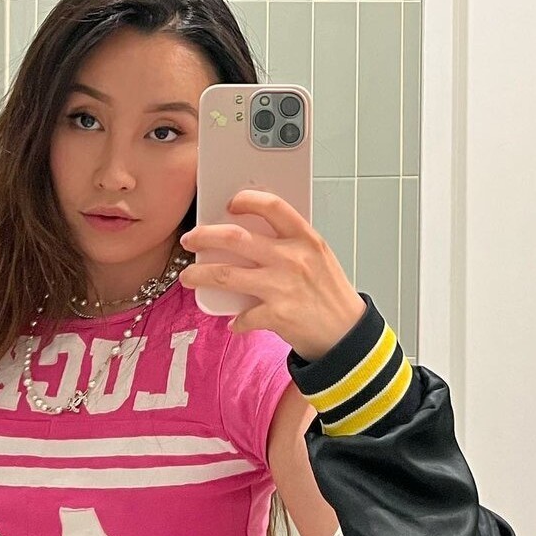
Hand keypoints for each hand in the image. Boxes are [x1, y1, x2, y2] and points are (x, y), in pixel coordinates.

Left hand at [177, 190, 366, 360]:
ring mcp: (282, 287)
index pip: (272, 206)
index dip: (246, 200)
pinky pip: (241, 316)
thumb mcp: (318, 258)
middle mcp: (292, 259)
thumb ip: (290, 244)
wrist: (347, 335)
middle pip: (235, 237)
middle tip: (191, 240)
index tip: (230, 203)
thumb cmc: (331, 295)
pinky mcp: (276, 315)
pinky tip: (233, 323)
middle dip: (204, 236)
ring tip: (188, 276)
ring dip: (199, 275)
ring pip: (225, 274)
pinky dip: (234, 321)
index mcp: (305, 239)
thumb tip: (251, 236)